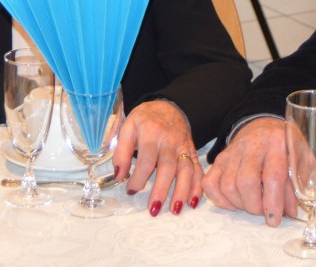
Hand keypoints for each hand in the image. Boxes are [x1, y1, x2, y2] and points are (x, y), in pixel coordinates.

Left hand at [112, 99, 200, 216]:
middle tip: (154, 209)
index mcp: (151, 133)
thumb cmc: (145, 119)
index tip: (130, 190)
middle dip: (162, 190)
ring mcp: (184, 147)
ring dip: (182, 191)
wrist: (169, 106)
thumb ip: (121, 151)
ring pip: (186, 170)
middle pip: (168, 167)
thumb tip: (118, 175)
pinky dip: (197, 186)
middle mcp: (170, 141)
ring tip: (176, 210)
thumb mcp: (128, 128)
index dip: (138, 179)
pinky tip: (193, 202)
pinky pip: (198, 170)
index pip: (146, 161)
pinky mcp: (192, 152)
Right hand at [200, 115, 294, 225]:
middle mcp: (252, 145)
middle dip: (254, 206)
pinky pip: (210, 183)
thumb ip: (295, 186)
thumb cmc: (285, 148)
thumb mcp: (299, 161)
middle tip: (263, 211)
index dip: (273, 203)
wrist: (263, 128)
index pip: (272, 176)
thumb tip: (289, 213)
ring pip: (227, 186)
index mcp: (277, 143)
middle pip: (245, 182)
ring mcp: (232, 151)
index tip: (274, 219)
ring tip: (252, 204)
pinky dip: (220, 199)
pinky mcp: (219, 159)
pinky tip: (234, 201)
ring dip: (239, 204)